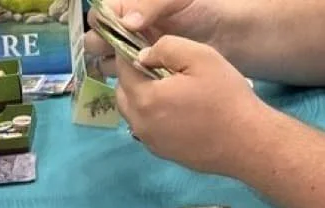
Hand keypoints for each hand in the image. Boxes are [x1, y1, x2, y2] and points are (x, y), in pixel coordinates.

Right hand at [85, 0, 223, 77]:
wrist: (228, 36)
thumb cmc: (204, 9)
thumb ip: (151, 4)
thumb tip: (126, 24)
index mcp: (131, 6)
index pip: (100, 14)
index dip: (101, 23)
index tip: (115, 32)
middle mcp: (126, 30)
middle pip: (97, 40)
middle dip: (102, 47)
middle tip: (119, 53)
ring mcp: (133, 53)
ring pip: (106, 62)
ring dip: (112, 67)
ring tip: (128, 68)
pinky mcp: (142, 75)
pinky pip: (123, 81)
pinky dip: (124, 83)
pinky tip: (135, 82)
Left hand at [115, 37, 261, 174]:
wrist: (243, 142)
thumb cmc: (224, 97)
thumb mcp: (200, 57)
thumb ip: (166, 48)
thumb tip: (143, 55)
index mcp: (146, 99)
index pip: (123, 70)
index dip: (130, 54)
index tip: (144, 47)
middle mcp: (140, 124)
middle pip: (122, 94)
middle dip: (131, 76)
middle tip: (155, 66)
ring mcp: (149, 141)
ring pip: (131, 113)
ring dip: (139, 97)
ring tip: (165, 87)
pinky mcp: (159, 152)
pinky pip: (144, 128)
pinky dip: (149, 114)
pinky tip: (172, 108)